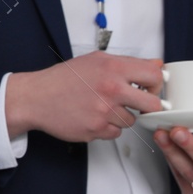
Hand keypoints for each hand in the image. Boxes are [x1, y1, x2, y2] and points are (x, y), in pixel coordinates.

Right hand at [6, 54, 163, 141]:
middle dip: (148, 106)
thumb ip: (128, 63)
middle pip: (152, 104)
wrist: (36, 98)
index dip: (157, 84)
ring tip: (102, 107)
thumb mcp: (95, 61)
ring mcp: (104, 111)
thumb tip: (157, 64)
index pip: (155, 76)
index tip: (151, 88)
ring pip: (132, 120)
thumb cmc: (63, 79)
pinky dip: (107, 127)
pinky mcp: (96, 129)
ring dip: (121, 116)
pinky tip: (93, 117)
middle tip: (137, 104)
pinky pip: (115, 132)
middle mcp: (111, 89)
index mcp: (113, 68)